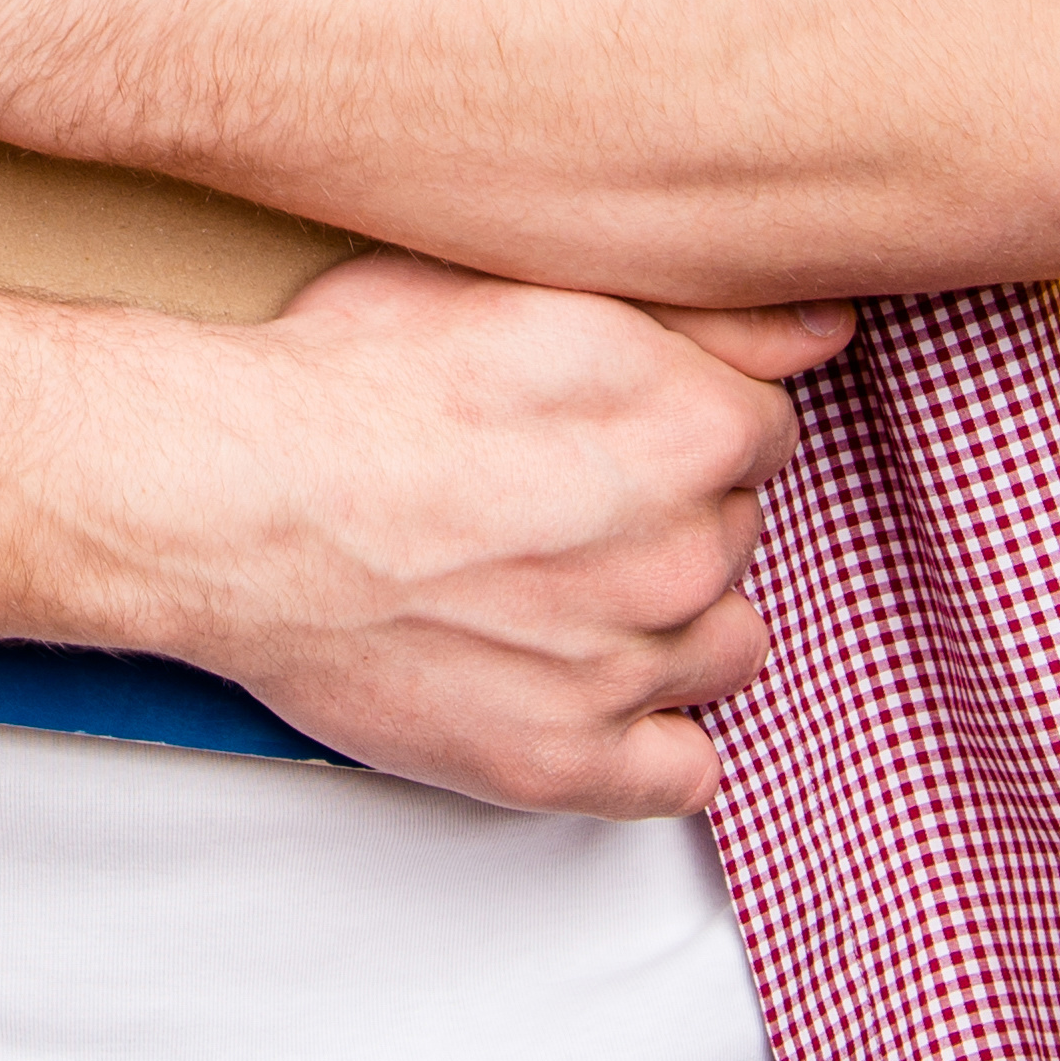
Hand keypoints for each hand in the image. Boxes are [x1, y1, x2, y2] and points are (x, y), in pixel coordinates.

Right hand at [100, 255, 857, 814]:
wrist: (228, 498)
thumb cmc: (350, 378)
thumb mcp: (520, 285)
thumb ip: (701, 312)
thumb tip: (831, 330)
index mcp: (689, 425)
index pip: (758, 433)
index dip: (679, 423)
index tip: (609, 429)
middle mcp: (680, 550)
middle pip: (733, 536)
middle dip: (668, 518)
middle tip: (557, 500)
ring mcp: (627, 666)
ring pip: (724, 648)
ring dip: (666, 623)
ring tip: (563, 590)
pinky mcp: (562, 762)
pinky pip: (683, 775)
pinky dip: (645, 741)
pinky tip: (581, 689)